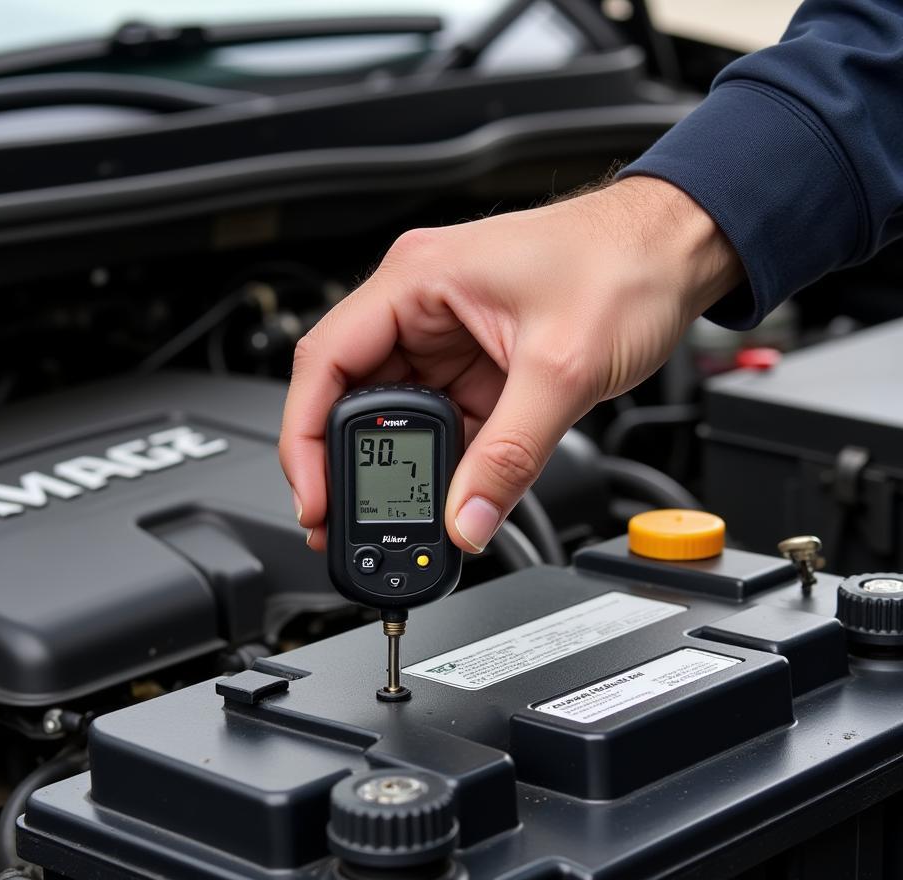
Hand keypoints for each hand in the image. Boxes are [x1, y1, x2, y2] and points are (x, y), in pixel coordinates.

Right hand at [279, 176, 741, 552]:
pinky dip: (440, 461)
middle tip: (341, 520)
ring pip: (396, 415)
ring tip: (391, 519)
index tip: (315, 493)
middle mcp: (422, 305)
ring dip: (394, 467)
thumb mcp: (561, 368)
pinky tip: (443, 494)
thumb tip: (466, 517)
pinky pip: (442, 422)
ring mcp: (448, 336)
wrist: (680, 251)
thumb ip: (510, 455)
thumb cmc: (624, 263)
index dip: (306, 435)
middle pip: (352, 394)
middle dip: (344, 462)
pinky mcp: (477, 365)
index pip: (326, 360)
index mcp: (419, 280)